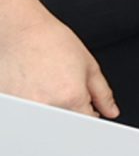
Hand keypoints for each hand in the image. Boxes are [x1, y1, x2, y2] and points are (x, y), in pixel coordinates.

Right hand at [0, 1, 117, 117]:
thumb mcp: (88, 65)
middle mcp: (48, 105)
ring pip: (47, 121)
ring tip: (46, 85)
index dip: (89, 115)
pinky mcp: (11, 106)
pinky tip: (33, 86)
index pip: (87, 122)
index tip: (87, 109)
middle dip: (70, 112)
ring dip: (51, 109)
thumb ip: (102, 93)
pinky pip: (27, 114)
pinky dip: (33, 105)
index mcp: (71, 97)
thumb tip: (111, 111)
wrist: (22, 31)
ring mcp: (26, 107)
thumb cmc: (52, 42)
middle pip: (66, 125)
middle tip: (62, 89)